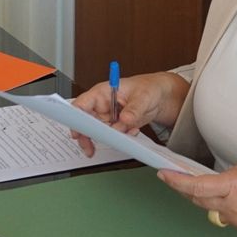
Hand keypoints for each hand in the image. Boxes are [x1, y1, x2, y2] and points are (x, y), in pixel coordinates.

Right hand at [67, 71, 186, 155]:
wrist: (160, 96)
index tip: (77, 131)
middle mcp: (103, 105)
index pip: (82, 104)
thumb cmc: (149, 88)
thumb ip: (133, 109)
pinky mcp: (117, 125)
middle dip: (88, 136)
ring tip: (126, 134)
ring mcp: (109, 116)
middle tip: (90, 149)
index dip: (76, 118)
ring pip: (99, 132)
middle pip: (86, 122)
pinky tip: (133, 131)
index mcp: (103, 92)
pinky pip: (114, 136)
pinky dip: (123, 138)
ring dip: (111, 137)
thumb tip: (124, 120)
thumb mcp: (143, 96)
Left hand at [160, 158, 236, 236]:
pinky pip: (230, 219)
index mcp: (235, 187)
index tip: (164, 175)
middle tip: (180, 179)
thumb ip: (228, 175)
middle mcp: (234, 207)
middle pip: (199, 201)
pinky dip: (231, 210)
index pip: (196, 187)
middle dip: (188, 190)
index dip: (176, 182)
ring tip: (229, 189)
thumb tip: (215, 182)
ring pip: (215, 211)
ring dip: (214, 201)